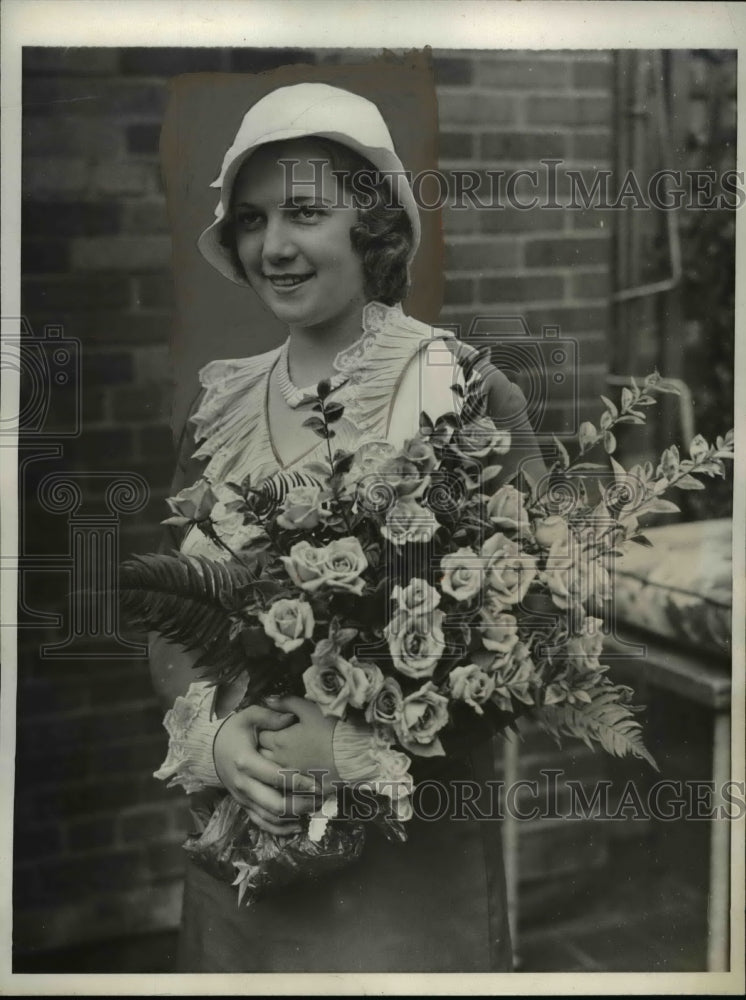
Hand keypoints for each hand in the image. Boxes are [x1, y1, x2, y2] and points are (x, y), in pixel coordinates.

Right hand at [213, 704, 321, 834]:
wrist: (212, 749)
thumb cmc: (234, 731)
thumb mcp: (248, 716)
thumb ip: (270, 716)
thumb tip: (291, 717)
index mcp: (246, 761)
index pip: (276, 777)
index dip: (298, 782)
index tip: (318, 783)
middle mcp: (244, 784)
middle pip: (275, 804)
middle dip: (301, 805)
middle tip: (321, 799)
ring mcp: (243, 798)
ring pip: (270, 818)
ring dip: (294, 817)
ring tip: (315, 809)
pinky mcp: (244, 806)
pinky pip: (262, 824)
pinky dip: (280, 829)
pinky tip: (298, 826)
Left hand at [259, 696, 340, 795]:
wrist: (353, 753)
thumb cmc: (331, 728)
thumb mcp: (308, 709)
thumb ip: (285, 703)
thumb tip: (267, 699)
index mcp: (279, 742)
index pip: (261, 736)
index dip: (266, 730)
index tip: (275, 726)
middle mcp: (281, 762)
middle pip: (263, 756)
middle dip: (267, 748)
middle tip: (279, 741)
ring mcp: (292, 777)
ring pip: (273, 773)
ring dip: (276, 764)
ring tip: (288, 756)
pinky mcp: (304, 788)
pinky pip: (289, 787)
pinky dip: (289, 781)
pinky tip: (297, 774)